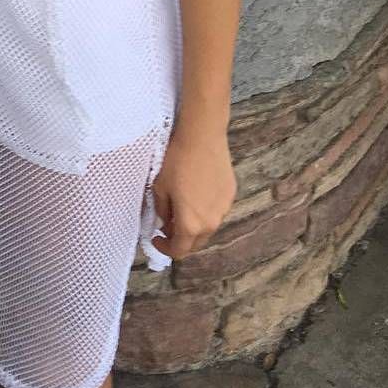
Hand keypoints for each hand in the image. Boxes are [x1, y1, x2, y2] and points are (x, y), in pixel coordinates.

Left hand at [150, 123, 235, 258]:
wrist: (201, 137)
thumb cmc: (177, 161)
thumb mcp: (159, 188)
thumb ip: (162, 212)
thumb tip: (165, 221)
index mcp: (191, 225)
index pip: (179, 251)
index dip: (165, 248)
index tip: (156, 238)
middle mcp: (211, 223)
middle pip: (195, 243)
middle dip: (180, 239)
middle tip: (167, 226)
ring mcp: (224, 209)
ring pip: (207, 227)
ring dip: (194, 225)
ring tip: (181, 208)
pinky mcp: (230, 195)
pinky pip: (216, 211)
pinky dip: (205, 210)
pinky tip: (196, 193)